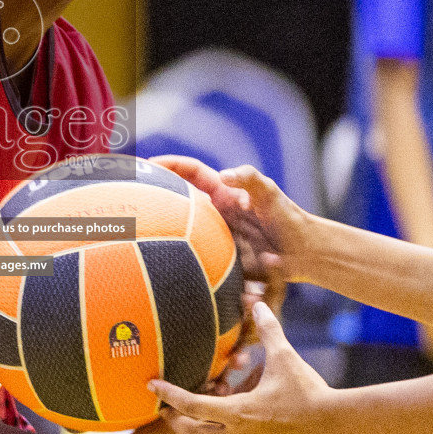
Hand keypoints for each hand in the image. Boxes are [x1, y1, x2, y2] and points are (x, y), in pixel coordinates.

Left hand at [150, 302, 336, 433]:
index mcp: (237, 411)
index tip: (153, 387)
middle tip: (167, 414)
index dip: (169, 394)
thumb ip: (268, 330)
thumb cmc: (308, 388)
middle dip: (177, 423)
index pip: (192, 405)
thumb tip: (257, 303)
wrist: (337, 423)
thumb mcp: (284, 356)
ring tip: (206, 427)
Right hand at [152, 156, 312, 290]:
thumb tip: (223, 176)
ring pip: (182, 232)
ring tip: (137, 235)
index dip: (169, 165)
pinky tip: (164, 269)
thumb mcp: (269, 193)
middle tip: (129, 198)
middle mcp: (214, 212)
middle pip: (177, 201)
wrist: (303, 253)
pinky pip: (196, 259)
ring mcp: (214, 235)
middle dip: (154, 197)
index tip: (147, 164)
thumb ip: (249, 178)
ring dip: (163, 234)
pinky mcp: (218, 257)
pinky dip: (182, 263)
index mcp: (221, 192)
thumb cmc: (288, 218)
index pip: (191, 172)